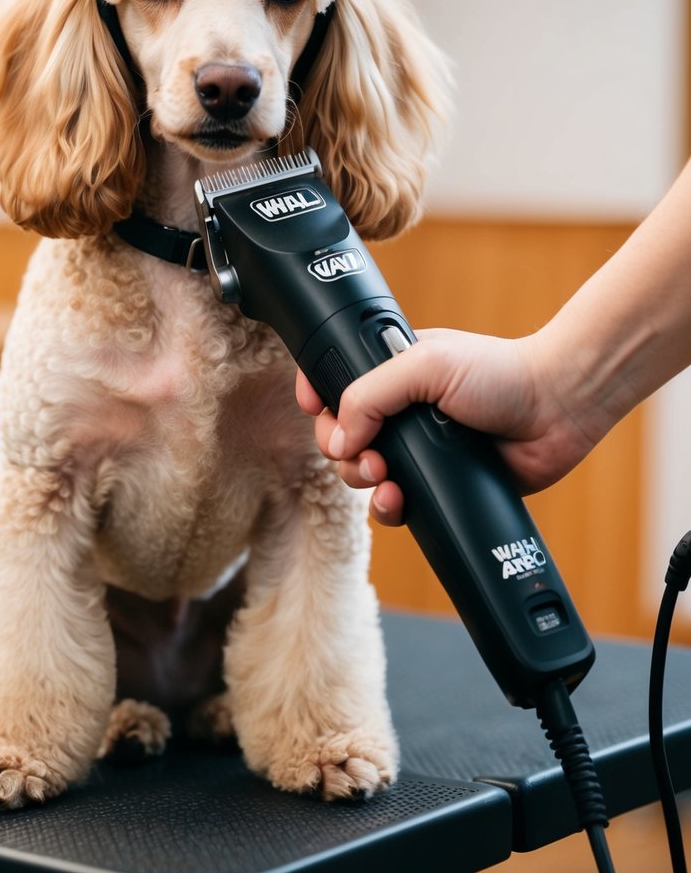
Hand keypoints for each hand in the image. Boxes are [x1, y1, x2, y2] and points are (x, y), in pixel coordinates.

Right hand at [296, 328, 600, 524]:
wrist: (557, 410)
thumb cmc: (501, 372)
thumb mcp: (425, 363)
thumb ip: (371, 393)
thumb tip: (341, 439)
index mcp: (393, 372)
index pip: (336, 384)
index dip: (318, 399)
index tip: (315, 411)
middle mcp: (401, 411)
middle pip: (343, 436)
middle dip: (342, 450)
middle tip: (369, 454)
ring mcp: (419, 450)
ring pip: (364, 475)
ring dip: (363, 482)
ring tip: (387, 479)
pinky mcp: (438, 484)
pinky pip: (397, 505)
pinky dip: (389, 508)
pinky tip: (400, 502)